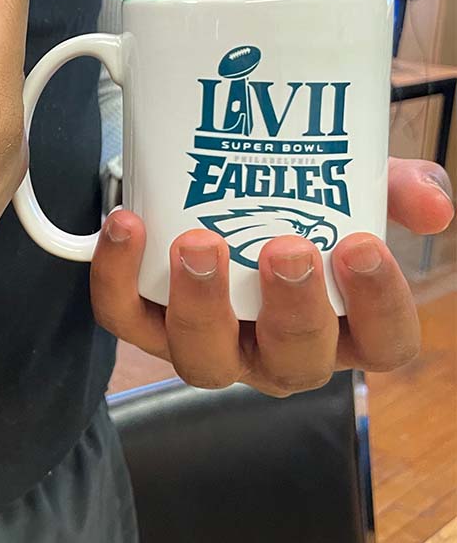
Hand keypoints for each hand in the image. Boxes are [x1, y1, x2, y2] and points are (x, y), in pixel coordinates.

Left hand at [91, 157, 452, 396]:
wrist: (200, 180)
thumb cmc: (285, 201)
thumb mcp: (344, 184)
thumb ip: (392, 186)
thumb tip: (433, 202)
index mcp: (338, 325)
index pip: (382, 343)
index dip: (380, 306)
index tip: (361, 245)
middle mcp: (274, 349)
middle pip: (296, 361)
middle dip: (293, 309)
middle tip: (286, 248)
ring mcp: (207, 343)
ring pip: (204, 358)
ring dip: (202, 306)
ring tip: (200, 243)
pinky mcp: (143, 322)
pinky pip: (124, 317)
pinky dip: (118, 276)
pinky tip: (128, 226)